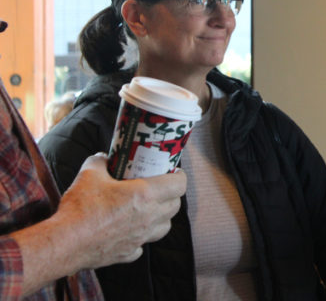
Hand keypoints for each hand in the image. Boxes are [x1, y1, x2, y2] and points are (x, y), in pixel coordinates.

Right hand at [54, 153, 186, 268]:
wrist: (64, 242)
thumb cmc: (79, 208)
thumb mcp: (89, 173)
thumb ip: (100, 160)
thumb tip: (104, 156)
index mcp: (145, 195)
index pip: (179, 185)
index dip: (179, 176)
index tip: (173, 171)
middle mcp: (148, 217)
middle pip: (175, 206)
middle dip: (172, 195)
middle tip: (161, 187)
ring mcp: (141, 237)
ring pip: (165, 227)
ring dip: (162, 216)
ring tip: (150, 208)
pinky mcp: (129, 252)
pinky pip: (144, 244)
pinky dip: (142, 236)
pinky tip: (130, 229)